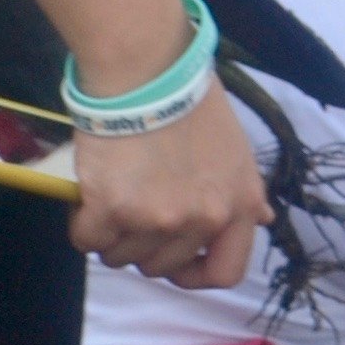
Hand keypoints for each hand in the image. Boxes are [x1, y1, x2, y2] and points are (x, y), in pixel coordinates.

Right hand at [70, 83, 268, 286]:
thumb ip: (243, 191)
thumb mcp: (235, 148)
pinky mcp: (114, 210)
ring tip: (109, 201)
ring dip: (112, 237)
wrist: (145, 70)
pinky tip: (86, 203)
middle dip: (144, 248)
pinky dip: (83, 227)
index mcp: (239, 204)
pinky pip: (89, 240)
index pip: (226, 272)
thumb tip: (261, 218)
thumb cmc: (189, 99)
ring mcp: (159, 218)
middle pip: (164, 267)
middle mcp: (204, 218)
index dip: (196, 275)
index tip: (177, 265)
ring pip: (123, 257)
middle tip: (132, 216)